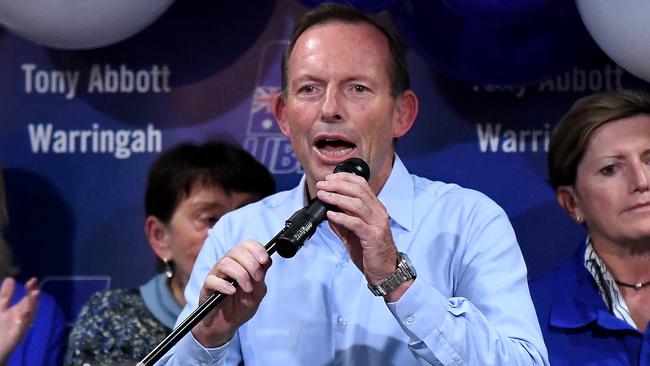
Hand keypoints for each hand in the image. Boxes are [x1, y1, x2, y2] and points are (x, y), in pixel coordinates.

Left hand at [0, 277, 38, 363]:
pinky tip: (25, 312)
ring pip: (29, 313)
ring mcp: (21, 325)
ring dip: (32, 304)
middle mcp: (22, 316)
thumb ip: (6, 295)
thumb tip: (10, 279)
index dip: (31, 288)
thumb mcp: (1, 308)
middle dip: (33, 295)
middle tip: (33, 284)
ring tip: (35, 293)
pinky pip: (22, 326)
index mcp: (19, 310)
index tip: (33, 279)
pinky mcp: (17, 335)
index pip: (27, 297)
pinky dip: (25, 319)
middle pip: (30, 304)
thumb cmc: (1, 328)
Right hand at [192, 240, 270, 347]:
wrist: (227, 325)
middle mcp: (227, 265)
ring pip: (225, 263)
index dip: (256, 249)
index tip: (264, 260)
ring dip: (240, 275)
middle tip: (258, 278)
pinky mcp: (207, 288)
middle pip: (236, 251)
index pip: (246, 245)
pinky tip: (232, 292)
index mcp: (240, 262)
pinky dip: (224, 285)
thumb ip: (261, 276)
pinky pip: (212, 280)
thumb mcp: (258, 292)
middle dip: (251, 263)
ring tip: (247, 289)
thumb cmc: (241, 306)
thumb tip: (268, 260)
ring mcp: (216, 275)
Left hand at [315, 172, 400, 287]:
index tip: (329, 178)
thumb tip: (328, 212)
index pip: (362, 185)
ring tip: (323, 197)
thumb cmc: (371, 252)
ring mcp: (377, 224)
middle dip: (337, 185)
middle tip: (322, 186)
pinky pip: (356, 223)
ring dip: (337, 198)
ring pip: (358, 204)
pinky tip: (331, 215)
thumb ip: (343, 222)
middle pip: (359, 191)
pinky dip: (342, 217)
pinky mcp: (373, 237)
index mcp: (375, 208)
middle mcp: (378, 213)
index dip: (344, 178)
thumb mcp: (354, 234)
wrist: (385, 272)